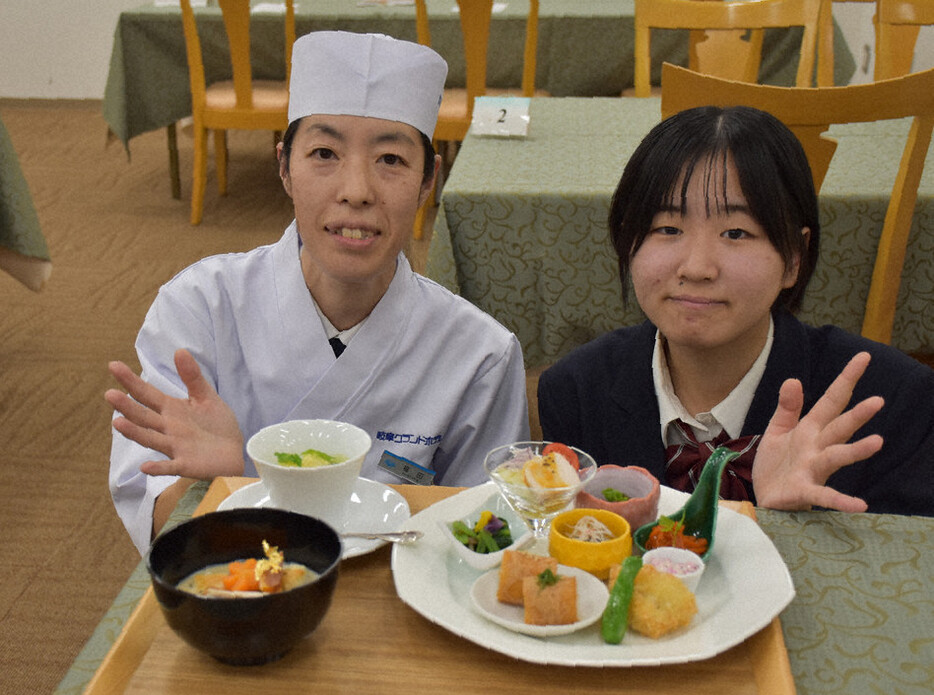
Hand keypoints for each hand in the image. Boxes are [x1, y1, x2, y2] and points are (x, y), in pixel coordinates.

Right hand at [105, 349, 244, 478]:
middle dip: (127, 406)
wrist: (233, 452)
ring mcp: (175, 447)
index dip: (131, 381)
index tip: (113, 365)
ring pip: (151, 439)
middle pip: (144, 416)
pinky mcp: (186, 464)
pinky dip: (159, 468)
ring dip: (135, 432)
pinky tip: (145, 467)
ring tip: (118, 423)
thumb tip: (179, 350)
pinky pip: (171, 467)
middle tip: (109, 394)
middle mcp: (168, 428)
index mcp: (171, 410)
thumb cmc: (216, 425)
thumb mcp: (205, 397)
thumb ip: (192, 377)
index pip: (147, 394)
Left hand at [752, 351, 882, 512]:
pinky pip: (824, 495)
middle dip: (857, 415)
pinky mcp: (804, 490)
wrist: (764, 495)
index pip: (831, 400)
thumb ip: (788, 407)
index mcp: (810, 429)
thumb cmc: (777, 462)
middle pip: (839, 427)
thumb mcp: (778, 429)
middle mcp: (817, 447)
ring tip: (877, 442)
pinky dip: (840, 500)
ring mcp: (813, 469)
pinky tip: (860, 505)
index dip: (846, 379)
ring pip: (836, 457)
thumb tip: (793, 379)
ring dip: (855, 451)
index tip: (863, 357)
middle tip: (878, 400)